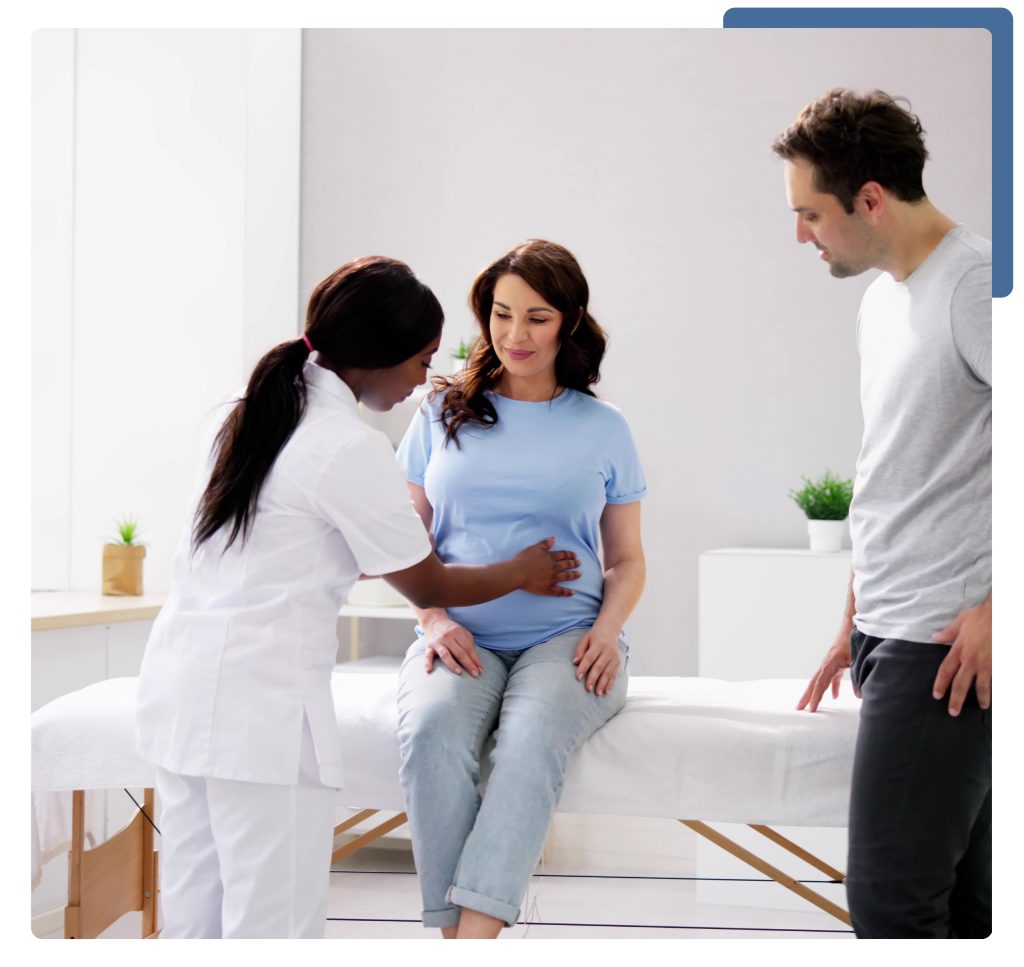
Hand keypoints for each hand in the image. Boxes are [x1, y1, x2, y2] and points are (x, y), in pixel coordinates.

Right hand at [421, 616, 482, 676]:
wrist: (434, 621)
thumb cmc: (452, 630)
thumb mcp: (463, 633)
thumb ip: (469, 645)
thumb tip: (477, 663)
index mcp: (457, 632)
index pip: (468, 648)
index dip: (475, 660)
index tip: (481, 671)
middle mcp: (447, 637)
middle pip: (459, 652)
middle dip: (468, 664)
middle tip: (475, 674)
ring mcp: (437, 642)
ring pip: (445, 654)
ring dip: (452, 664)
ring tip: (459, 672)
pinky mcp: (428, 647)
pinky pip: (427, 655)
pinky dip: (427, 663)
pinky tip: (429, 670)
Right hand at [515, 537, 580, 595]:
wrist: (518, 573)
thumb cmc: (524, 560)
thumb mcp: (534, 548)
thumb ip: (544, 543)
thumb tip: (553, 538)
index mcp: (550, 557)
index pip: (563, 555)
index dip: (570, 554)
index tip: (575, 555)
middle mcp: (554, 568)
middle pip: (567, 565)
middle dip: (574, 564)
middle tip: (579, 563)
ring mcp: (552, 579)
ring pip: (566, 576)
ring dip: (574, 575)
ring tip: (579, 574)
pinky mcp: (548, 589)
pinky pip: (560, 591)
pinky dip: (567, 592)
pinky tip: (573, 592)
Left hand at [572, 626, 621, 695]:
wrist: (610, 629)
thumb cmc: (594, 635)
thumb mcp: (585, 639)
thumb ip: (580, 650)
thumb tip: (575, 662)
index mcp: (598, 644)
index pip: (590, 657)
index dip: (583, 667)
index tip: (578, 677)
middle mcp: (608, 651)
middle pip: (599, 666)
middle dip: (593, 678)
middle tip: (588, 689)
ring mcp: (614, 657)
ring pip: (608, 672)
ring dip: (602, 683)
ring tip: (597, 693)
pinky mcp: (618, 662)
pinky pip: (614, 674)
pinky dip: (610, 683)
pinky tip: (606, 691)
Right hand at [796, 626, 858, 711]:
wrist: (854, 626)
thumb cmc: (854, 641)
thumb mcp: (858, 660)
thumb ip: (858, 679)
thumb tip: (860, 696)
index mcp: (830, 663)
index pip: (820, 684)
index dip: (815, 697)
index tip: (811, 709)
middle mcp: (826, 664)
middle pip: (813, 683)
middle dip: (806, 696)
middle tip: (798, 708)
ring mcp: (830, 663)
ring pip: (819, 680)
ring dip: (814, 692)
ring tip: (809, 705)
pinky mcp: (836, 663)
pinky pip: (830, 678)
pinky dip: (831, 687)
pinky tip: (834, 696)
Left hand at [932, 599, 991, 715]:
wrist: (1000, 615)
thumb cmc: (980, 617)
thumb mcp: (960, 622)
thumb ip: (947, 633)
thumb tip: (934, 637)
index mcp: (958, 650)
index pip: (946, 671)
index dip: (940, 684)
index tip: (937, 696)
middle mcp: (971, 660)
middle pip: (961, 684)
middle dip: (956, 699)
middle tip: (953, 712)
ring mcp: (986, 664)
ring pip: (982, 685)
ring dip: (982, 697)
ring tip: (982, 706)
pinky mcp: (999, 664)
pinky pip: (996, 679)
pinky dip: (996, 688)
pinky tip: (997, 695)